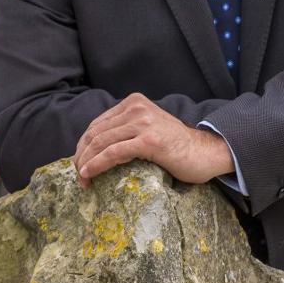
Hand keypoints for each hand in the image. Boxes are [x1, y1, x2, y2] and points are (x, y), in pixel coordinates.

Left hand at [72, 93, 232, 187]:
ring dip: (85, 163)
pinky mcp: (149, 140)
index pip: (97, 124)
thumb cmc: (176, 146)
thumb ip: (127, 129)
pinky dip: (96, 165)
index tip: (79, 164)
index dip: (83, 145)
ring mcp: (144, 123)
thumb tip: (96, 147)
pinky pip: (113, 153)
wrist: (205, 152)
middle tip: (77, 176)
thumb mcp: (148, 128)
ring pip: (101, 142)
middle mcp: (138, 108)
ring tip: (82, 180)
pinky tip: (89, 175)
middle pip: (95, 133)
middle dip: (81, 156)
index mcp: (134, 102)